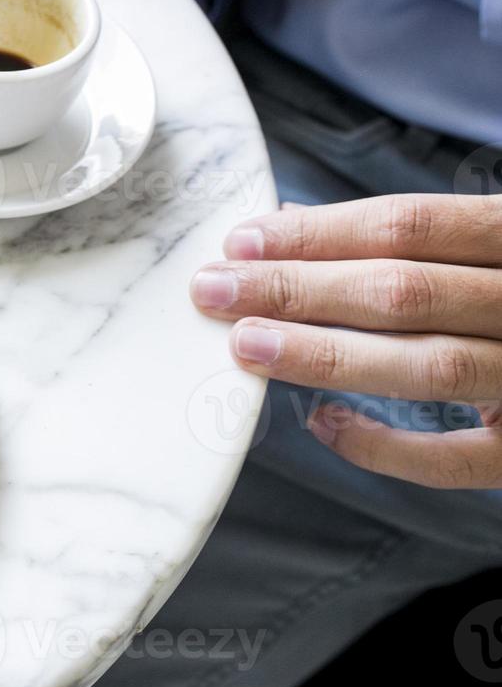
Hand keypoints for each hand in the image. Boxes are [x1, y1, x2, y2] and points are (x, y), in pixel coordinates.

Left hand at [192, 194, 501, 487]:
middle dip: (297, 290)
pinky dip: (384, 444)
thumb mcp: (497, 244)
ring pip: (426, 367)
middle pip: (403, 292)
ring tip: (245, 344)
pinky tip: (321, 422)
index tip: (241, 241)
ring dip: (323, 355)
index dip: (319, 233)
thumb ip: (418, 236)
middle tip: (213, 290)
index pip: (410, 225)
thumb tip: (293, 226)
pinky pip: (454, 461)